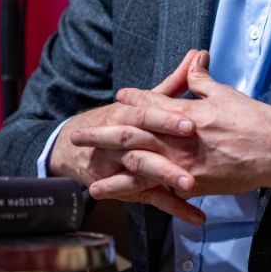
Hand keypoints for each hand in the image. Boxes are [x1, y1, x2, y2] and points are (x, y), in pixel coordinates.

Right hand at [49, 51, 205, 223]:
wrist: (72, 148)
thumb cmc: (119, 120)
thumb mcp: (144, 101)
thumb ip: (174, 82)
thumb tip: (198, 55)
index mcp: (125, 115)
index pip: (145, 115)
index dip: (165, 119)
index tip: (190, 123)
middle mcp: (119, 140)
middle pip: (141, 144)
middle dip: (166, 149)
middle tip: (191, 155)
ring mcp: (120, 167)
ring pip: (142, 173)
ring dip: (166, 179)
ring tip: (191, 187)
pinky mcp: (127, 189)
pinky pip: (152, 199)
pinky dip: (175, 208)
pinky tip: (196, 216)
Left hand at [73, 50, 270, 198]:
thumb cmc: (255, 120)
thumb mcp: (226, 94)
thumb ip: (203, 80)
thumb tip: (193, 60)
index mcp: (187, 112)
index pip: (152, 104)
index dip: (133, 100)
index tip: (117, 97)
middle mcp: (180, 139)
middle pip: (134, 136)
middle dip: (104, 136)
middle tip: (78, 136)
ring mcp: (186, 164)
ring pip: (141, 170)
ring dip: (114, 176)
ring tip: (90, 180)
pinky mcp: (196, 185)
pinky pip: (163, 192)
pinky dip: (143, 197)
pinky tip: (127, 202)